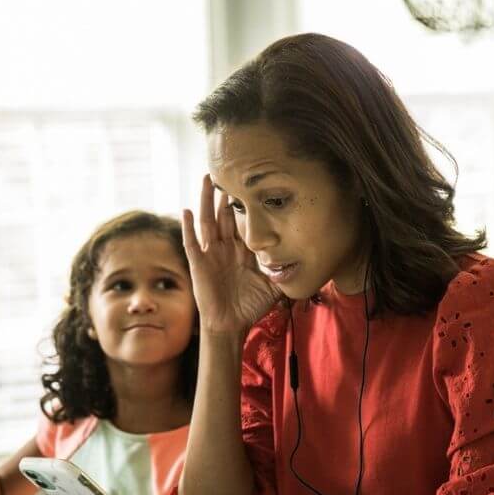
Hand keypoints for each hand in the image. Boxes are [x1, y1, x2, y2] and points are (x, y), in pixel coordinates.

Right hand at [182, 175, 281, 335]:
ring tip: (207, 179)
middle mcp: (225, 248)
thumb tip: (307, 261)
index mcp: (242, 250)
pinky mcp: (199, 264)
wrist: (231, 325)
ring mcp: (211, 254)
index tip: (249, 182)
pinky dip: (187, 227)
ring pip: (207, 221)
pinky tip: (186, 210)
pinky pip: (191, 242)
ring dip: (206, 200)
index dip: (244, 203)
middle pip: (223, 214)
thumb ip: (286, 271)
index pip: (242, 221)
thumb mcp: (274, 285)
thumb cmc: (250, 306)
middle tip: (227, 170)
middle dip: (225, 193)